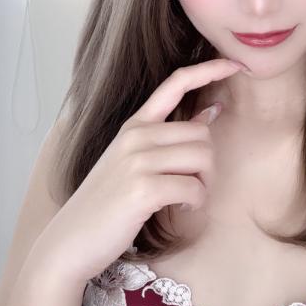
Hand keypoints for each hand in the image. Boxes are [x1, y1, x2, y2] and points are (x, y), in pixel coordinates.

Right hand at [30, 58, 245, 284]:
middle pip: (202, 135)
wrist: (70, 241)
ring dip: (203, 184)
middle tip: (190, 186)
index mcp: (134, 125)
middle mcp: (135, 136)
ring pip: (202, 158)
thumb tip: (212, 111)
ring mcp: (137, 160)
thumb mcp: (135, 162)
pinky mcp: (143, 188)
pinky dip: (195, 202)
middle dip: (206, 165)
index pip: (175, 83)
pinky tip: (177, 209)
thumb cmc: (107, 204)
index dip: (208, 70)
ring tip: (182, 198)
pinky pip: (194, 187)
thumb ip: (170, 138)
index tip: (235, 64)